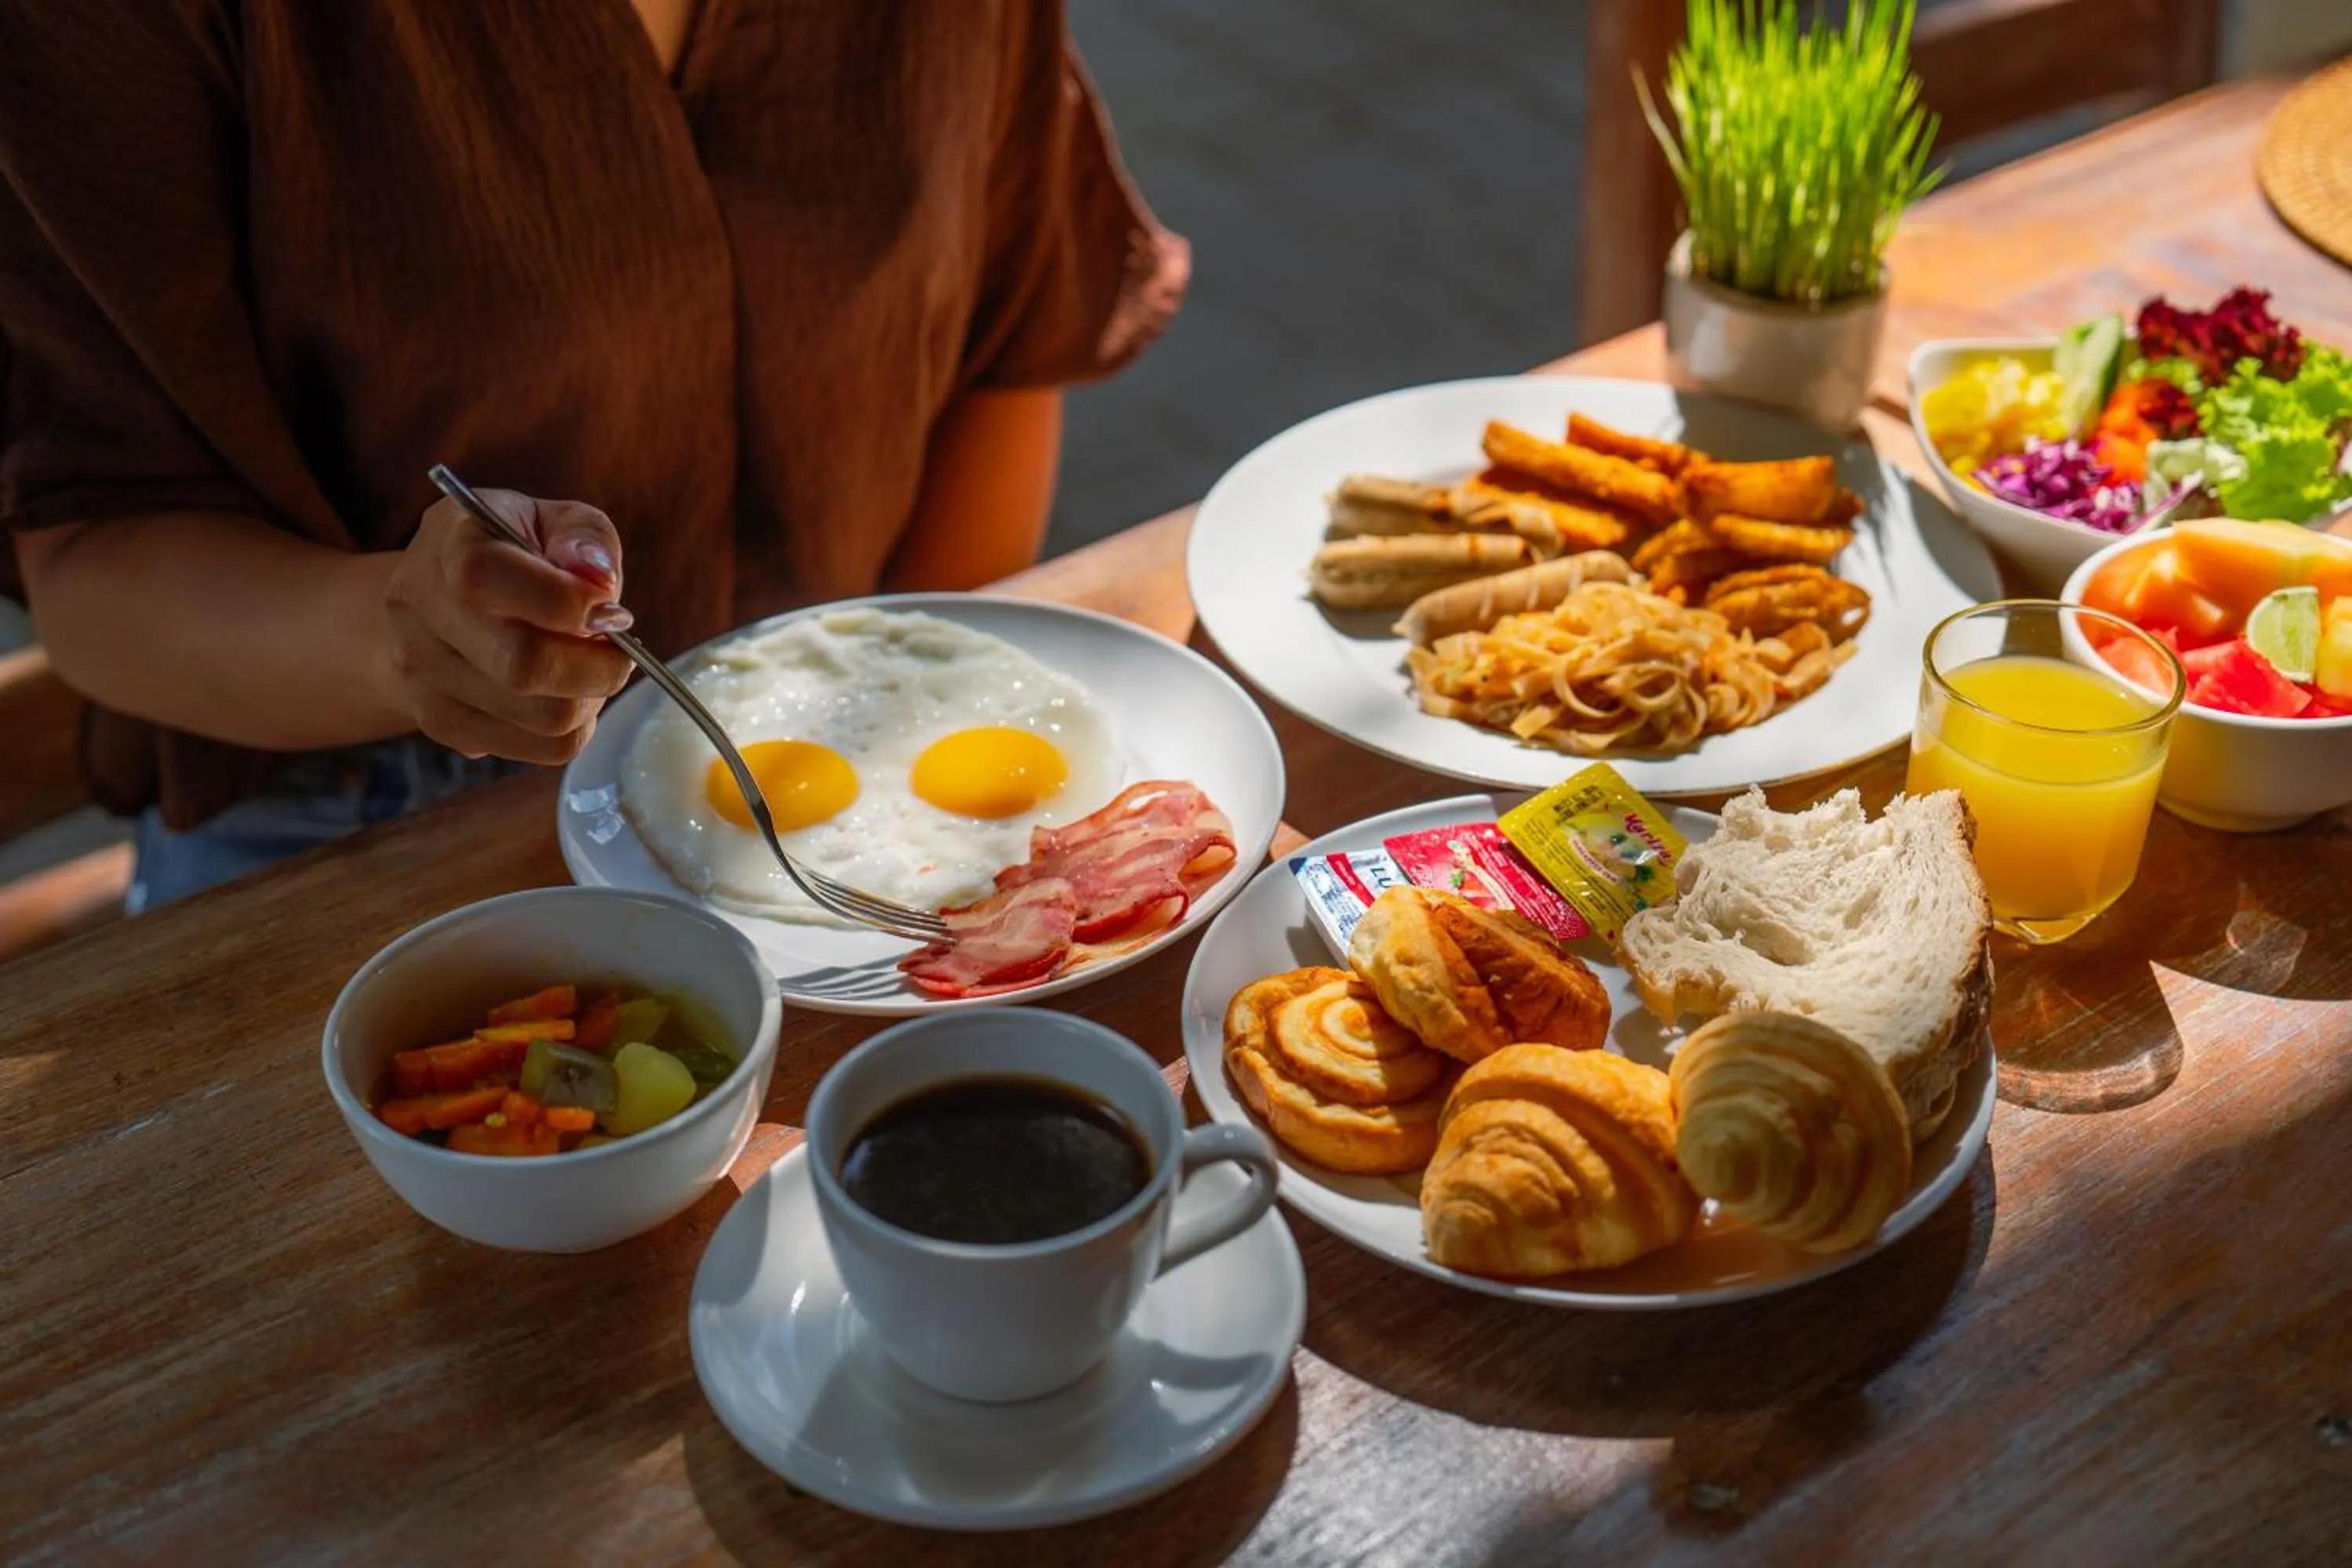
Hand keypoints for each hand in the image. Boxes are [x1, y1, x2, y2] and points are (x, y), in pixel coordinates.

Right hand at [380, 490, 637, 763]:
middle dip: (598, 665)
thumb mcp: (552, 519)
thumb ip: (585, 537)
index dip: (566, 601)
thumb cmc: (511, 552)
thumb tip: (600, 582)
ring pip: (543, 718)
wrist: (433, 599)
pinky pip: (541, 749)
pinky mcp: (442, 725)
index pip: (487, 577)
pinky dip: (574, 727)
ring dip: (591, 698)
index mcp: (448, 543)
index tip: (610, 609)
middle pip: (523, 665)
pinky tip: (565, 693)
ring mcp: (423, 674)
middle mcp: (420, 610)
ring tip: (590, 668)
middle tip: (620, 651)